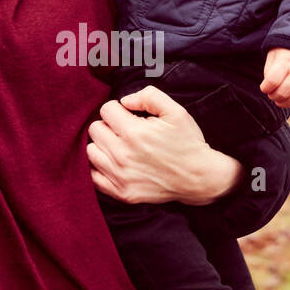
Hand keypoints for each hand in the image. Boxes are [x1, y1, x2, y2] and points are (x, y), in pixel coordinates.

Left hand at [87, 84, 244, 205]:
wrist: (199, 177)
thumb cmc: (187, 143)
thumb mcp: (175, 111)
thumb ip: (149, 96)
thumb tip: (125, 101)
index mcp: (134, 133)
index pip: (106, 110)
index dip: (117, 109)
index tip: (128, 116)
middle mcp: (123, 156)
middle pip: (95, 129)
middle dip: (108, 125)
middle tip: (124, 131)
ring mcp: (121, 177)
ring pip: (90, 152)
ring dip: (102, 146)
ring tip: (119, 146)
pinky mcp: (122, 193)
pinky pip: (93, 177)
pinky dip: (100, 168)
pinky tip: (114, 163)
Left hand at [260, 47, 289, 108]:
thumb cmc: (285, 53)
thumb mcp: (274, 55)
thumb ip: (269, 71)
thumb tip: (268, 89)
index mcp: (285, 62)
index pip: (273, 80)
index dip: (265, 87)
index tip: (264, 87)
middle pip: (283, 92)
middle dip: (273, 96)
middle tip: (271, 93)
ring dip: (283, 103)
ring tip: (279, 99)